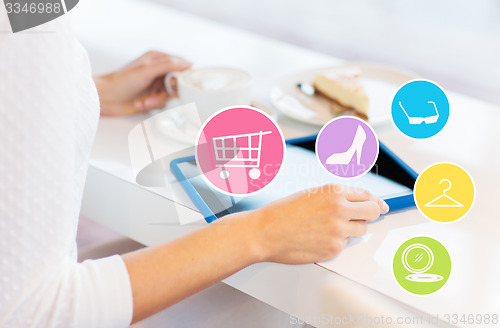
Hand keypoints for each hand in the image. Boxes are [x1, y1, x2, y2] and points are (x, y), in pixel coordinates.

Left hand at [94, 51, 190, 115]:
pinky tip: (141, 103)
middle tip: (161, 93)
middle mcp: (158, 71)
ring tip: (145, 100)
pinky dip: (152, 105)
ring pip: (170, 95)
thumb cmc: (120, 82)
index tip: (176, 84)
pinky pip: (162, 104)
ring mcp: (155, 85)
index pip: (181, 65)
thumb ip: (169, 66)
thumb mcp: (146, 71)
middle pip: (177, 82)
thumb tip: (188, 63)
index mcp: (157, 59)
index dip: (182, 76)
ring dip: (158, 100)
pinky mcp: (152, 98)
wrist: (105, 99)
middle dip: (168, 91)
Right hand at [234, 184, 388, 263]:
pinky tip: (317, 238)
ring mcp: (338, 230)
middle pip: (372, 212)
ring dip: (350, 230)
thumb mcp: (311, 195)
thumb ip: (336, 198)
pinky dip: (335, 243)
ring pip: (360, 230)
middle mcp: (339, 209)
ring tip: (326, 228)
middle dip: (370, 215)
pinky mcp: (334, 248)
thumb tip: (359, 204)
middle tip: (362, 218)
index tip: (381, 206)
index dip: (375, 202)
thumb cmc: (283, 213)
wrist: (265, 232)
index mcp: (334, 192)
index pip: (367, 196)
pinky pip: (344, 245)